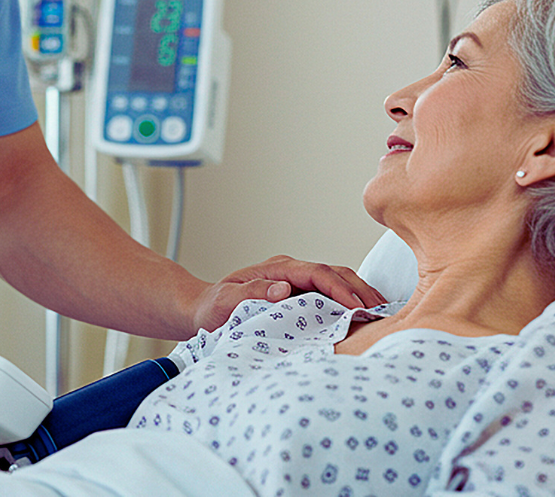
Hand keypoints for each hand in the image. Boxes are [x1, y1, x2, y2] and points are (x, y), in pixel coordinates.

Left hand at [192, 256, 385, 332]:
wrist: (202, 309)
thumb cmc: (213, 306)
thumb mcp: (226, 300)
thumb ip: (253, 292)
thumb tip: (284, 288)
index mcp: (276, 268)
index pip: (316, 272)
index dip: (339, 288)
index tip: (357, 306)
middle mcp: (289, 272)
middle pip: (333, 272)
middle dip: (359, 288)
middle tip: (382, 310)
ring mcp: (295, 282)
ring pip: (335, 281)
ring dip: (359, 294)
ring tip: (382, 313)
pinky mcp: (298, 295)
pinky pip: (329, 294)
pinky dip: (349, 302)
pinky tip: (364, 316)